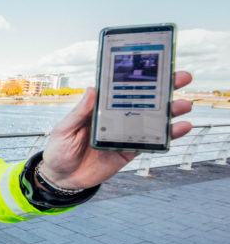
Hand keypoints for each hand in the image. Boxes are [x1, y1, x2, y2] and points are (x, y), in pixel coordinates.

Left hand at [40, 71, 193, 189]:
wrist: (61, 178)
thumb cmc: (58, 150)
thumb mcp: (64, 129)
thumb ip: (79, 112)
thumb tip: (93, 89)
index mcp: (98, 108)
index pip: (120, 89)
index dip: (137, 77)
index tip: (155, 65)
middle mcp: (114, 118)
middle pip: (142, 101)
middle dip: (163, 89)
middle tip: (182, 77)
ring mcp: (123, 135)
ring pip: (151, 120)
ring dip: (169, 112)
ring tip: (184, 104)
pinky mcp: (128, 152)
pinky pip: (150, 143)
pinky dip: (166, 136)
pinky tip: (181, 128)